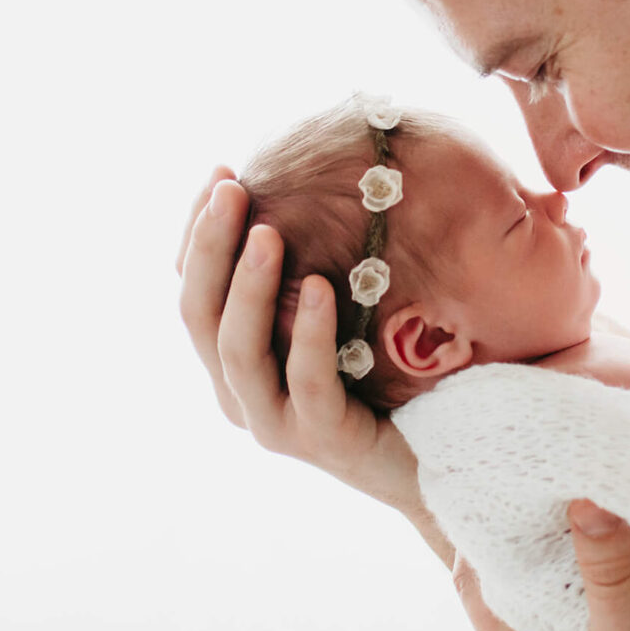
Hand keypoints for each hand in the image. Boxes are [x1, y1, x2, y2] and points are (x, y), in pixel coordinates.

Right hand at [176, 166, 419, 512]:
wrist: (435, 456)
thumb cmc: (385, 376)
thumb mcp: (339, 312)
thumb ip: (312, 266)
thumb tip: (309, 185)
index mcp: (234, 358)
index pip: (194, 289)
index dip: (197, 234)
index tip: (220, 174)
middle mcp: (239, 391)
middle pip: (199, 314)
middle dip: (210, 246)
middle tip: (230, 189)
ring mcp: (275, 420)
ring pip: (238, 349)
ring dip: (247, 286)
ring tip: (265, 231)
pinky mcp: (321, 440)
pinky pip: (307, 384)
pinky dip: (308, 334)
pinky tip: (319, 287)